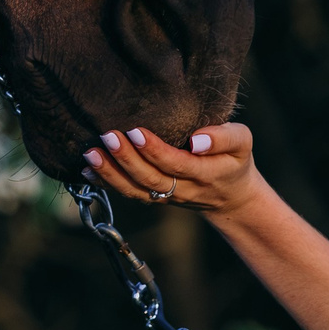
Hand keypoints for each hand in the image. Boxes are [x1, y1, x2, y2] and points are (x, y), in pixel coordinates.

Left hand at [81, 120, 264, 218]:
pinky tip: (86, 170)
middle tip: (107, 136)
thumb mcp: (242, 143)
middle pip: (151, 179)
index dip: (155, 151)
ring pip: (135, 190)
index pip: (177, 164)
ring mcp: (166, 196)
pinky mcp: (153, 197)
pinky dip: (106, 183)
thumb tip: (197, 139)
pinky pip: (128, 193)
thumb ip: (225, 137)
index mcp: (206, 174)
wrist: (230, 196)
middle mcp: (184, 189)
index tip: (136, 131)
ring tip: (90, 153)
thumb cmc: (234, 159)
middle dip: (126, 159)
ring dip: (110, 174)